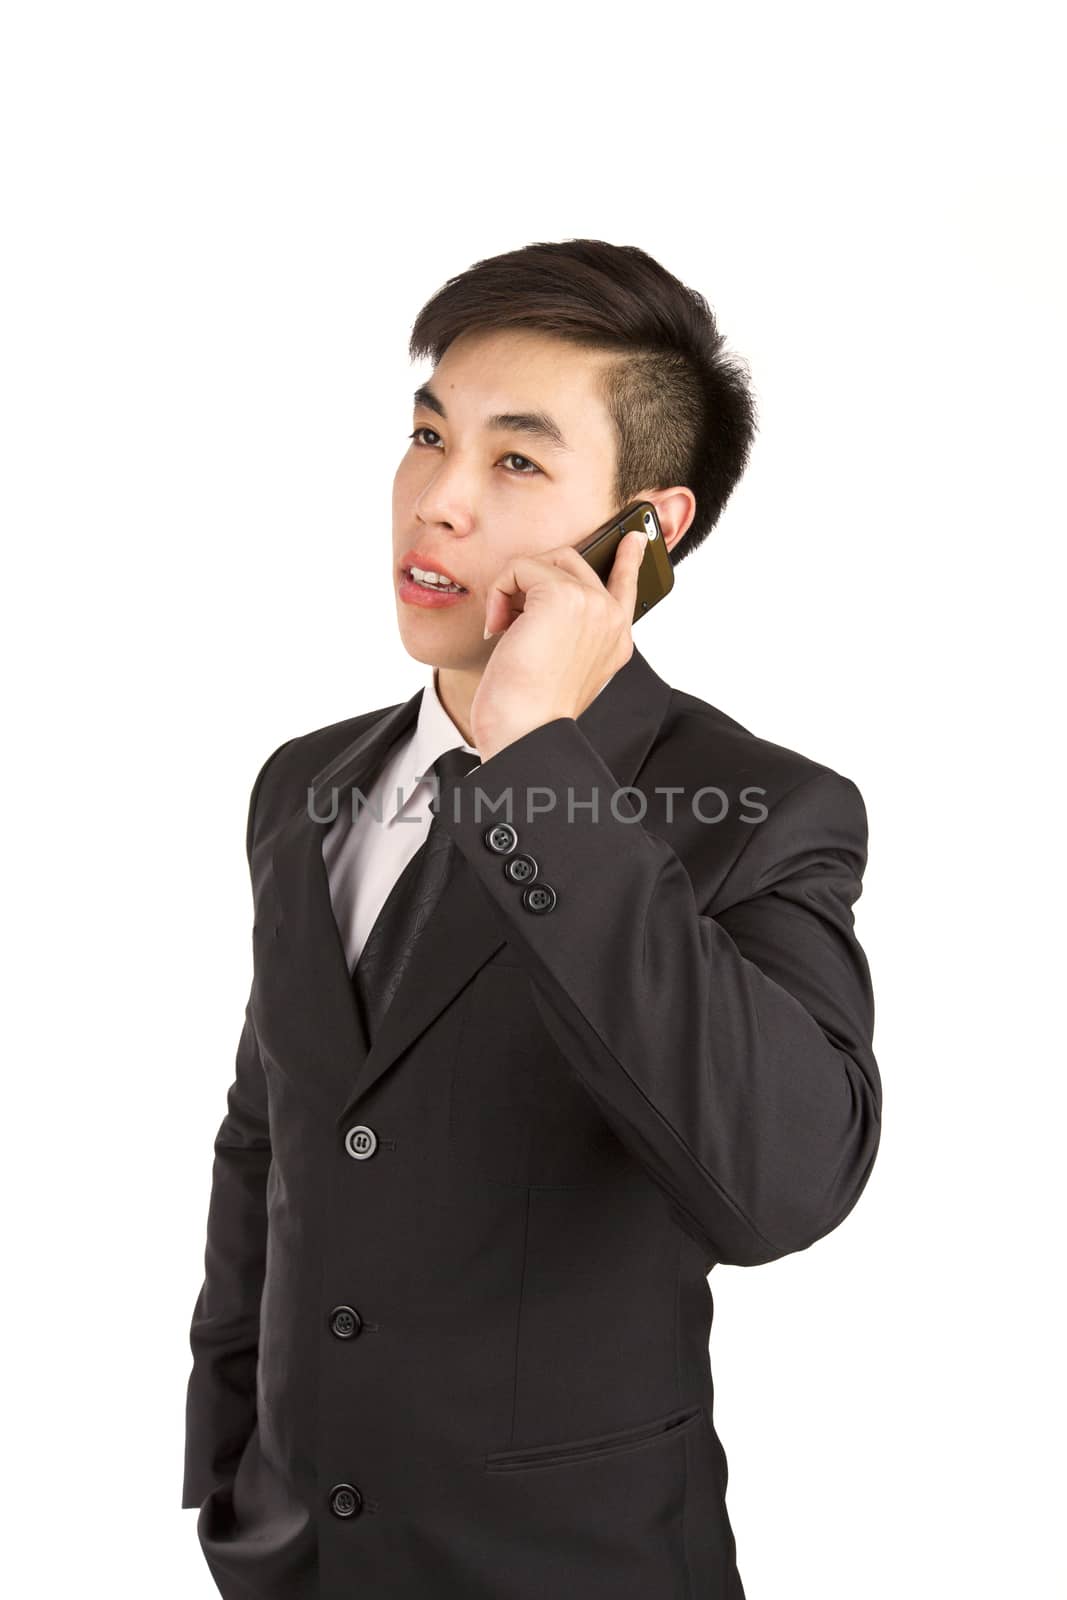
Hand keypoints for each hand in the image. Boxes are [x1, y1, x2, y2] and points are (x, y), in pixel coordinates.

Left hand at [470, 526, 647, 761]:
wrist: (526, 732)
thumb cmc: (530, 710)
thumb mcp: (559, 665)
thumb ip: (566, 629)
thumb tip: (537, 591)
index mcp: (617, 640)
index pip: (628, 586)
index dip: (629, 559)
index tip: (634, 538)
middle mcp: (612, 619)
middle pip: (572, 561)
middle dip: (530, 580)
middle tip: (510, 621)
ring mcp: (592, 603)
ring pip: (544, 560)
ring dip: (510, 589)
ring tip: (503, 627)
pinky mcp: (562, 595)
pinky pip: (520, 567)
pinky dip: (498, 593)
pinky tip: (497, 627)